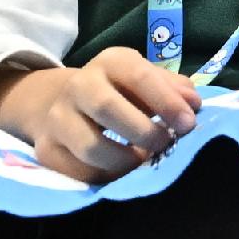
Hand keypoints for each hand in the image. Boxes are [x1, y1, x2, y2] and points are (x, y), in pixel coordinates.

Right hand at [0, 48, 201, 182]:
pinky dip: (105, 177)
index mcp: (110, 61)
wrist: (65, 102)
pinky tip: (122, 172)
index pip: (138, 76)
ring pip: (89, 147)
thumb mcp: (145, 80)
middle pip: (107, 108)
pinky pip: (78, 172)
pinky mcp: (46, 149)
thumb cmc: (121, 91)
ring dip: (124, 160)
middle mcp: (79, 85)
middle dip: (143, 131)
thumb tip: (192, 104)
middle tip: (165, 145)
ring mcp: (57, 118)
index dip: (166, 101)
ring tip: (143, 161)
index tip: (187, 123)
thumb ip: (172, 89)